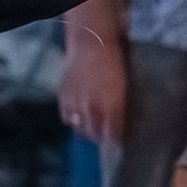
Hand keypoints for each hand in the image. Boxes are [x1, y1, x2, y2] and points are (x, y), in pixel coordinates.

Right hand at [58, 29, 127, 145]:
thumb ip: (119, 108)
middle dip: (100, 138)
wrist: (91, 44)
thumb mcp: (122, 87)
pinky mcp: (64, 97)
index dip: (115, 140)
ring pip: (81, 128)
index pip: (113, 133)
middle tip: (104, 137)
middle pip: (95, 134)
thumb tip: (117, 125)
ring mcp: (77, 103)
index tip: (118, 142)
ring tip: (90, 130)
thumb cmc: (112, 63)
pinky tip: (77, 119)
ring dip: (86, 132)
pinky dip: (72, 121)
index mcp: (112, 106)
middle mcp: (94, 108)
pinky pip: (67, 118)